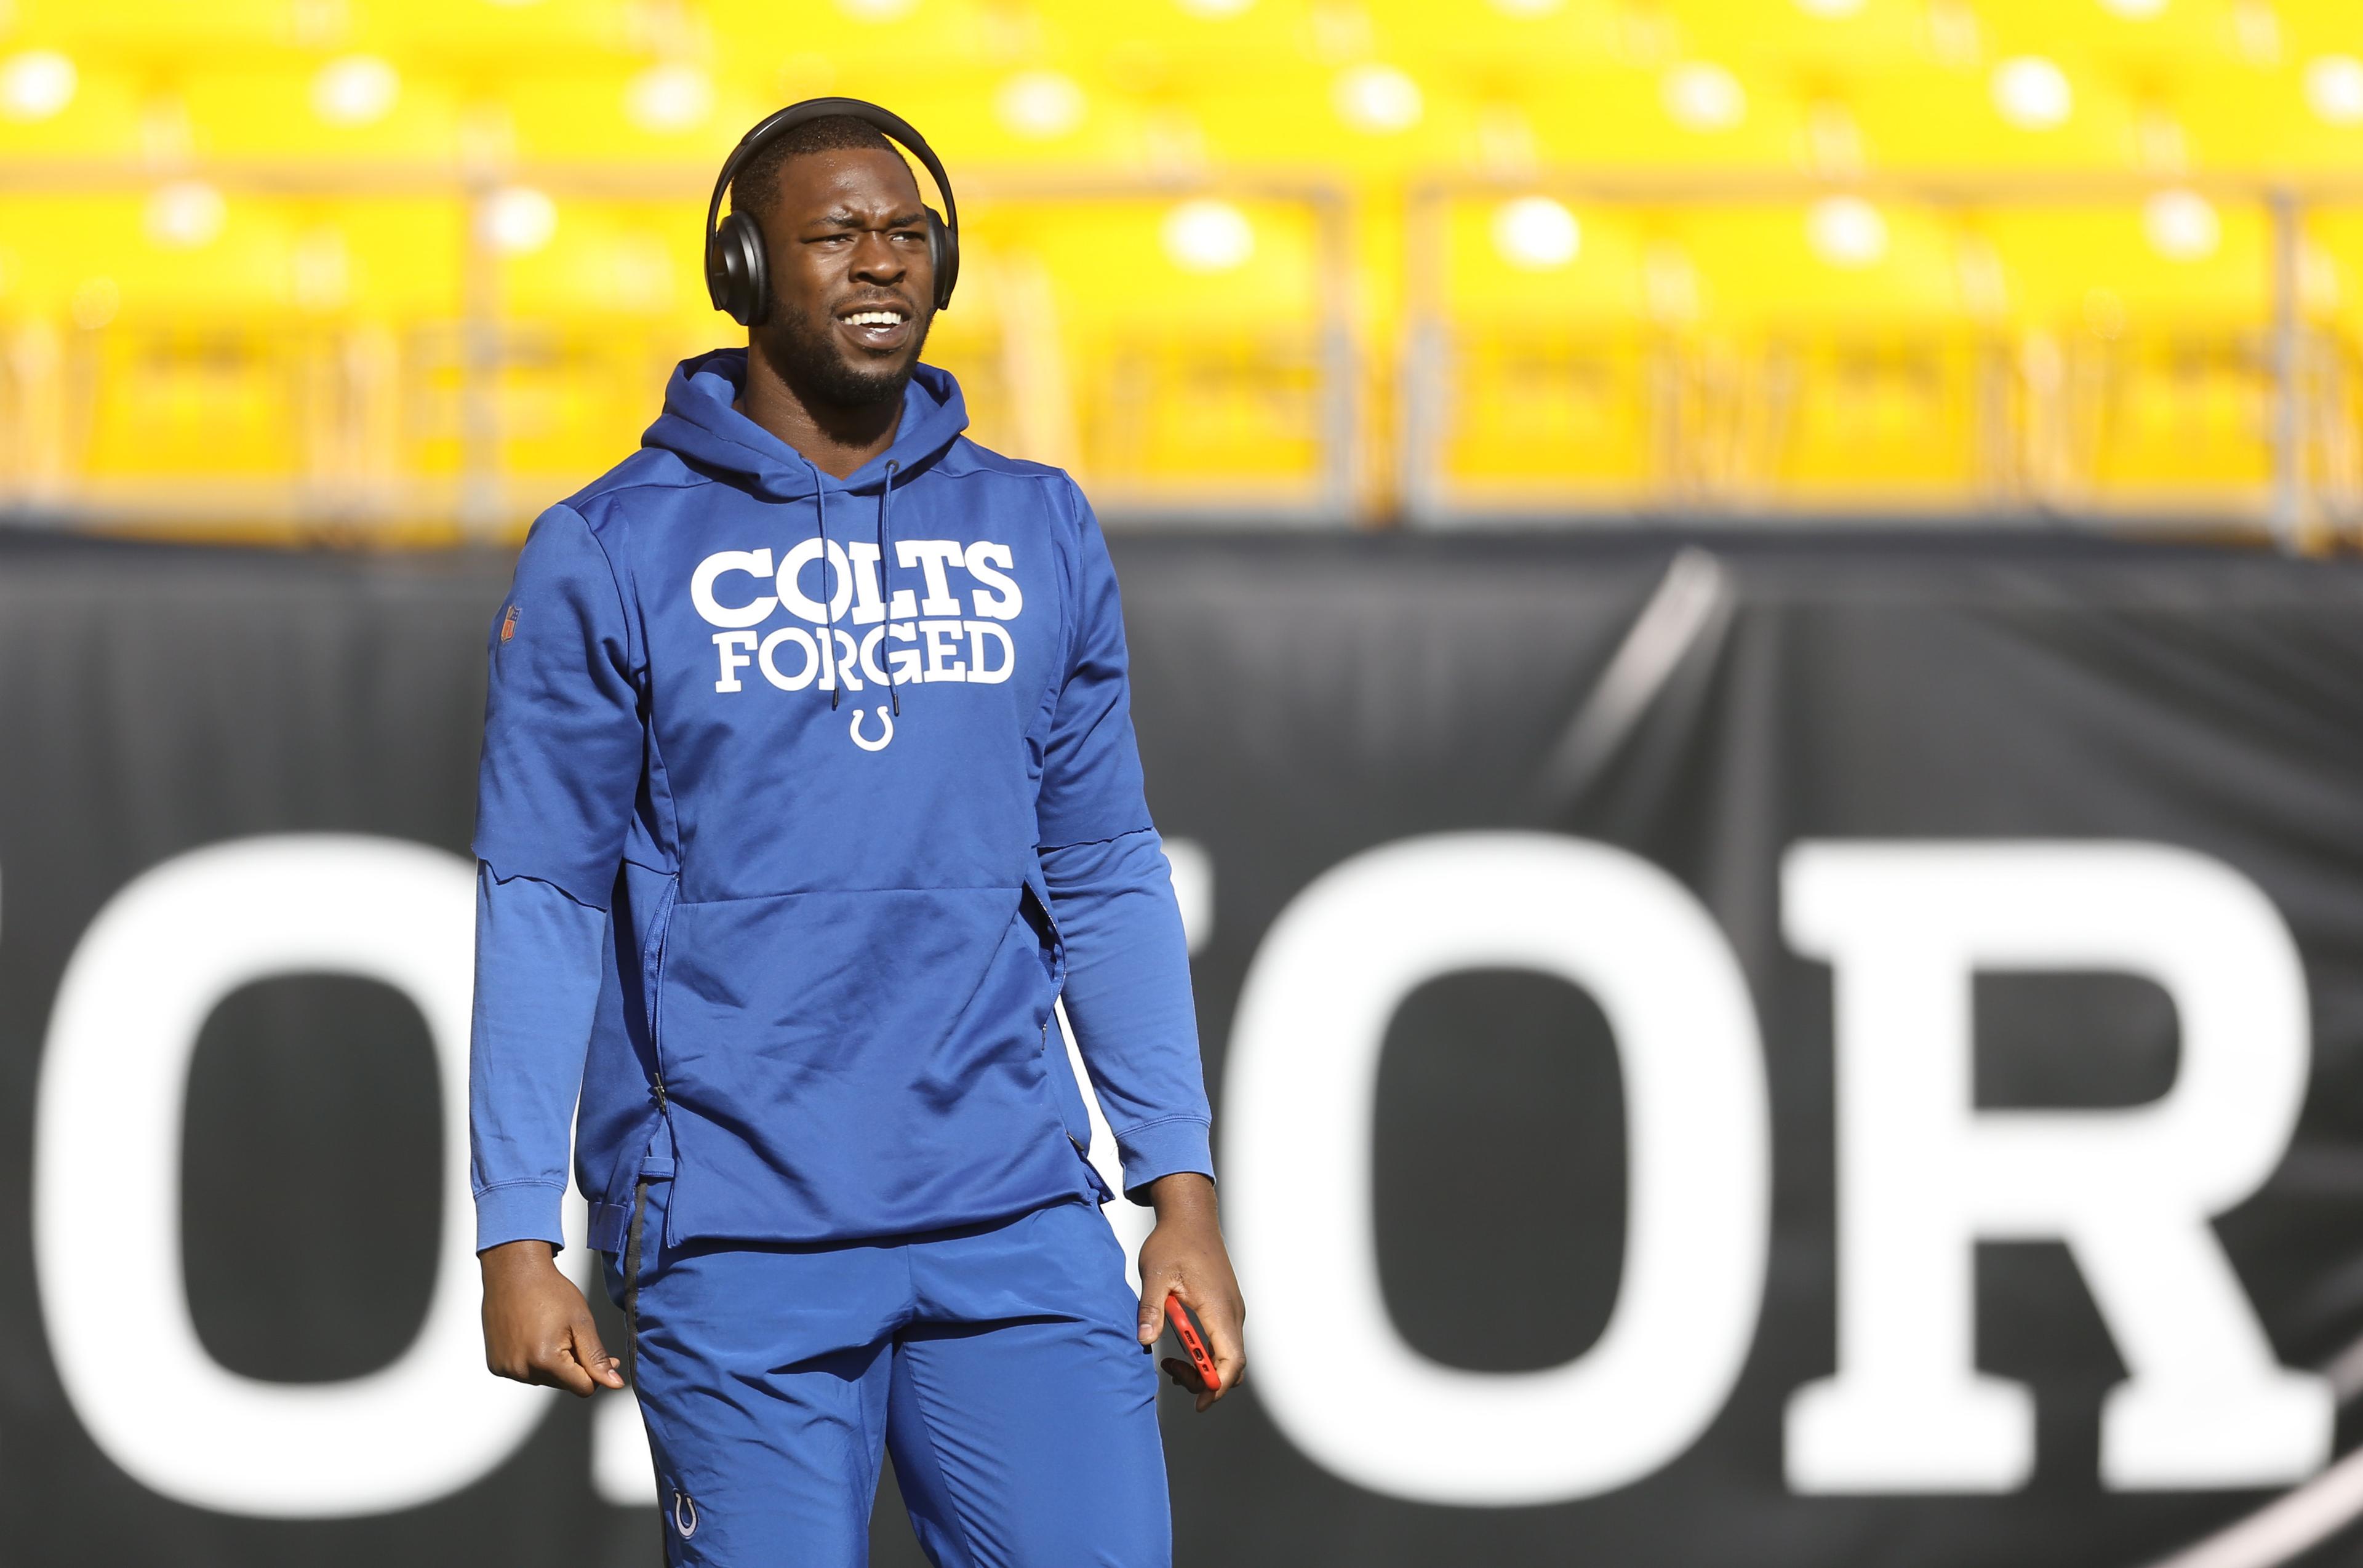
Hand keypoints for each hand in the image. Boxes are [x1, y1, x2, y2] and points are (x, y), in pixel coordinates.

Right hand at [479, 1240, 624, 1396]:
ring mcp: (506, 1368)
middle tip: (573, 1337)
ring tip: (550, 1332)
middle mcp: (522, 1370)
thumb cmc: (548, 1291)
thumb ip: (597, 1357)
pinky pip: (525, 1372)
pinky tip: (534, 1337)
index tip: (599, 1356)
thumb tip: (613, 1383)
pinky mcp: (496, 1365)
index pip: (582, 1388)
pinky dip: (533, 1360)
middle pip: (563, 1384)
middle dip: (573, 1365)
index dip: (595, 1373)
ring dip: (553, 1363)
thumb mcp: (582, 1323)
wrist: (514, 1273)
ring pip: (544, 1379)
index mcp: (545, 1360)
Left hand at [1135, 1173, 1245, 1412]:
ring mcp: (1231, 1309)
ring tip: (1171, 1362)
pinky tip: (1180, 1345)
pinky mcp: (1225, 1306)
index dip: (1218, 1386)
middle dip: (1206, 1380)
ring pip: (1229, 1354)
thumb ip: (1152, 1308)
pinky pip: (1223, 1340)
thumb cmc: (1175, 1241)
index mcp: (1218, 1307)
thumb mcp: (1156, 1274)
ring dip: (1204, 1366)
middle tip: (1172, 1374)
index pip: (1231, 1359)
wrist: (1190, 1216)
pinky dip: (1206, 1352)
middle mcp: (1232, 1312)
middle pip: (1232, 1364)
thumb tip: (1145, 1339)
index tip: (1200, 1403)